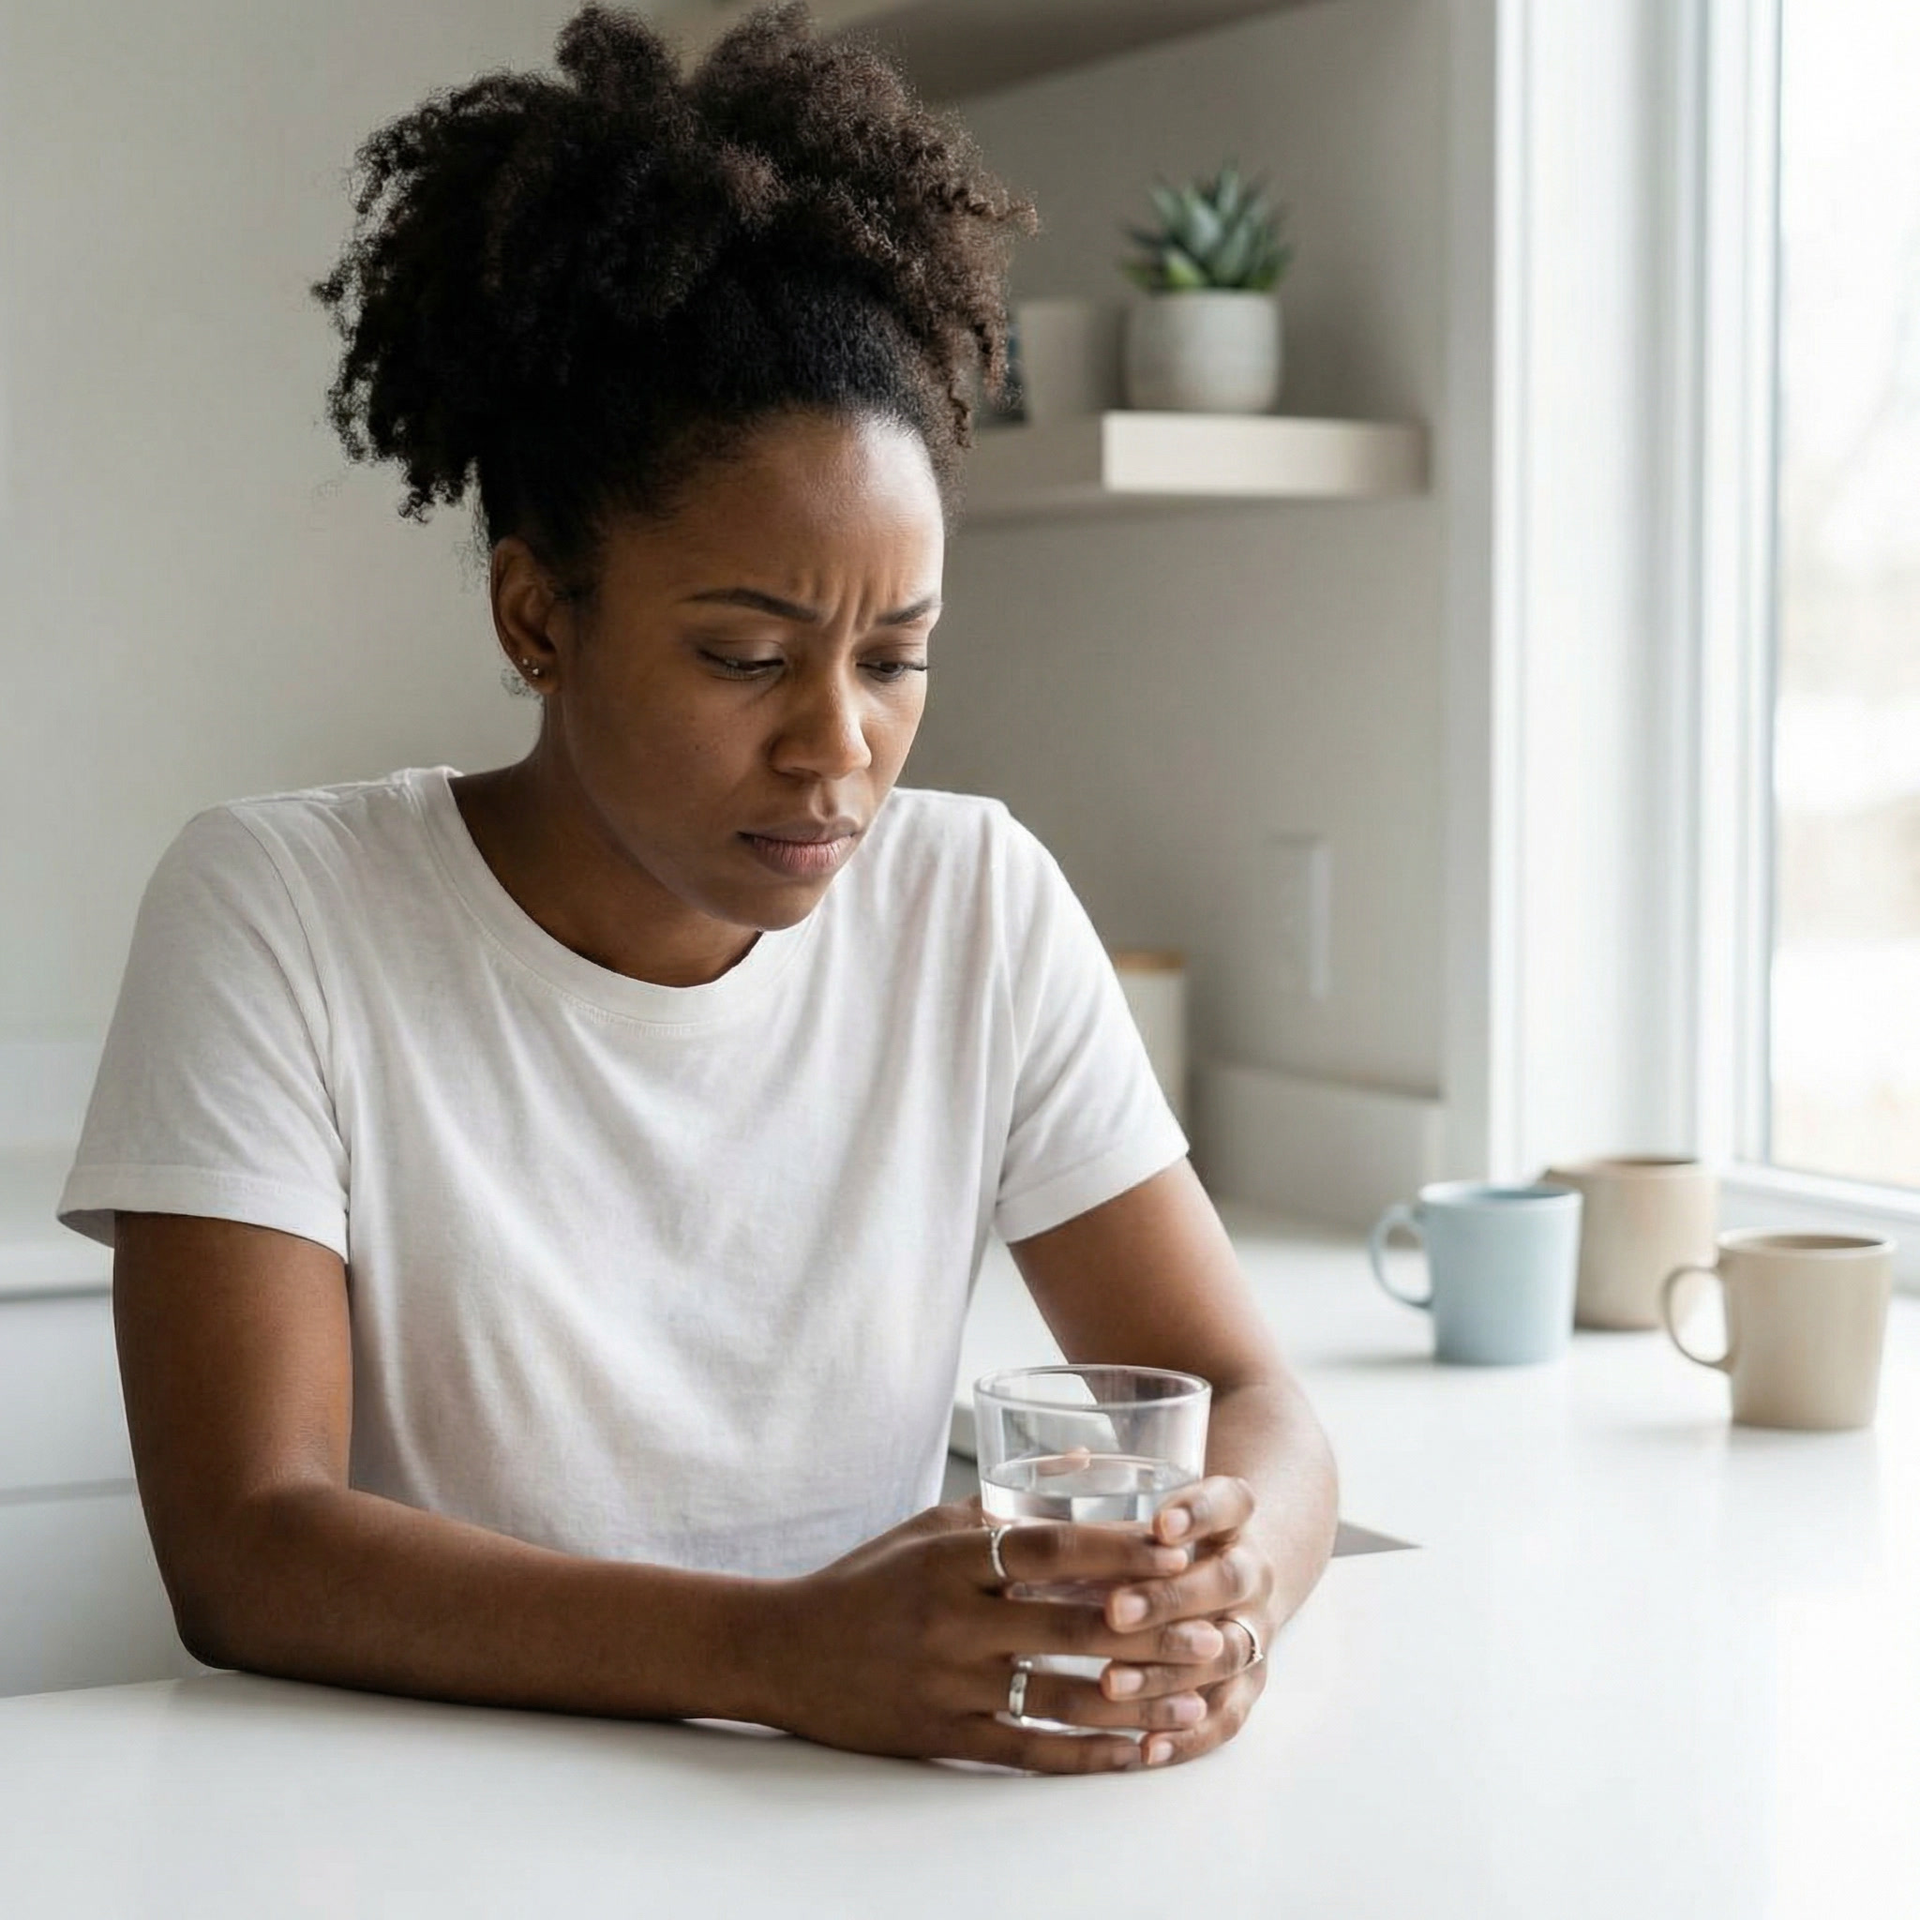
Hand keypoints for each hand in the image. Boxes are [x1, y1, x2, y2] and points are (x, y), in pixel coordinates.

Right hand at [766, 1497, 1238, 1772]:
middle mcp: (953, 1620)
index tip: (1177, 1548)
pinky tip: (1135, 1750)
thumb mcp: (928, 1525)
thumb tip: (1087, 1458)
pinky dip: (1088, 1755)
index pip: (1048, 1547)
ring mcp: (949, 1683)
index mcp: (950, 1558)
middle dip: (1150, 1631)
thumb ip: (1006, 1501)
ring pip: (1060, 1696)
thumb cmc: (867, 1581)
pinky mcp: (943, 1736)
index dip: (1117, 1548)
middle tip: (1213, 1630)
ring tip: (1194, 1699)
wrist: (785, 1651)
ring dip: (1136, 1701)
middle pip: (1071, 1625)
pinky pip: (1030, 1750)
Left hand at [1016, 1475, 1274, 1767]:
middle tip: (1113, 1610)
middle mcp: (1250, 1573)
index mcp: (1229, 1519)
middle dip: (1167, 1598)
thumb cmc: (1165, 1541)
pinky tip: (1145, 1747)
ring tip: (1111, 1683)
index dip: (1197, 1512)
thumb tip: (1058, 1466)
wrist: (1231, 1583)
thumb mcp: (1146, 1510)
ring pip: (1224, 1654)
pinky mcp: (1245, 1687)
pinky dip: (1186, 1736)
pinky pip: (1226, 1717)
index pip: (1228, 1502)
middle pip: (1226, 1581)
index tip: (1158, 1523)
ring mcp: (1252, 1632)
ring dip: (1166, 1671)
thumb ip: (1107, 1490)